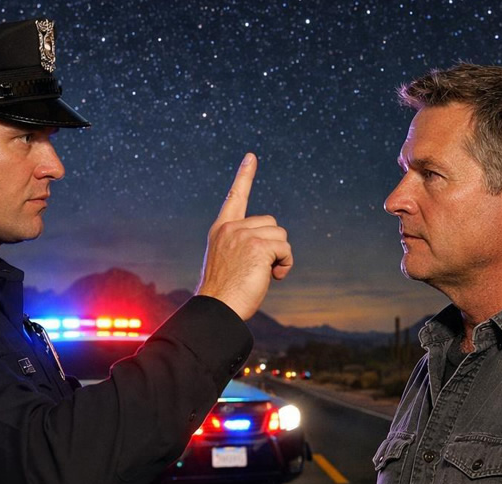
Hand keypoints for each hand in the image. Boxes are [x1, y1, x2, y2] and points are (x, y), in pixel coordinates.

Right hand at [195, 153, 292, 320]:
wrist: (216, 308)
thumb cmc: (223, 294)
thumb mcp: (228, 261)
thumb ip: (243, 245)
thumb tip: (273, 246)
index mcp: (221, 230)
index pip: (234, 198)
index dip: (244, 176)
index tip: (251, 157)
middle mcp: (231, 228)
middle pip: (271, 223)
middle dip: (274, 245)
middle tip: (262, 269)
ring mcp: (243, 235)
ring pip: (280, 235)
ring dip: (280, 256)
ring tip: (264, 274)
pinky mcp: (258, 246)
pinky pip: (285, 248)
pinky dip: (285, 263)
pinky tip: (273, 276)